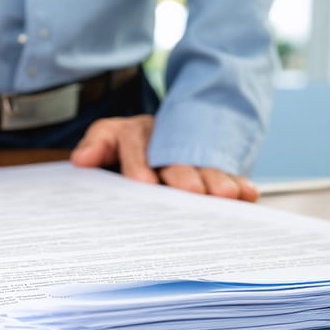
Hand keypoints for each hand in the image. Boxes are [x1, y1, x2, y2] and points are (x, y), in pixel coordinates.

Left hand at [69, 115, 258, 201]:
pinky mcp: (213, 163)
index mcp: (134, 133)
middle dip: (184, 174)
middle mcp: (166, 140)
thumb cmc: (125, 146)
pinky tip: (247, 195)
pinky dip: (239, 184)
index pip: (134, 144)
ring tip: (226, 195)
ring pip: (203, 165)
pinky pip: (227, 172)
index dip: (139, 162)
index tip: (144, 182)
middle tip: (193, 192)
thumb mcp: (107, 139)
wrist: (157, 136)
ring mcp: (192, 151)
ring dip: (215, 180)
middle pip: (175, 156)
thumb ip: (95, 147)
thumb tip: (82, 159)